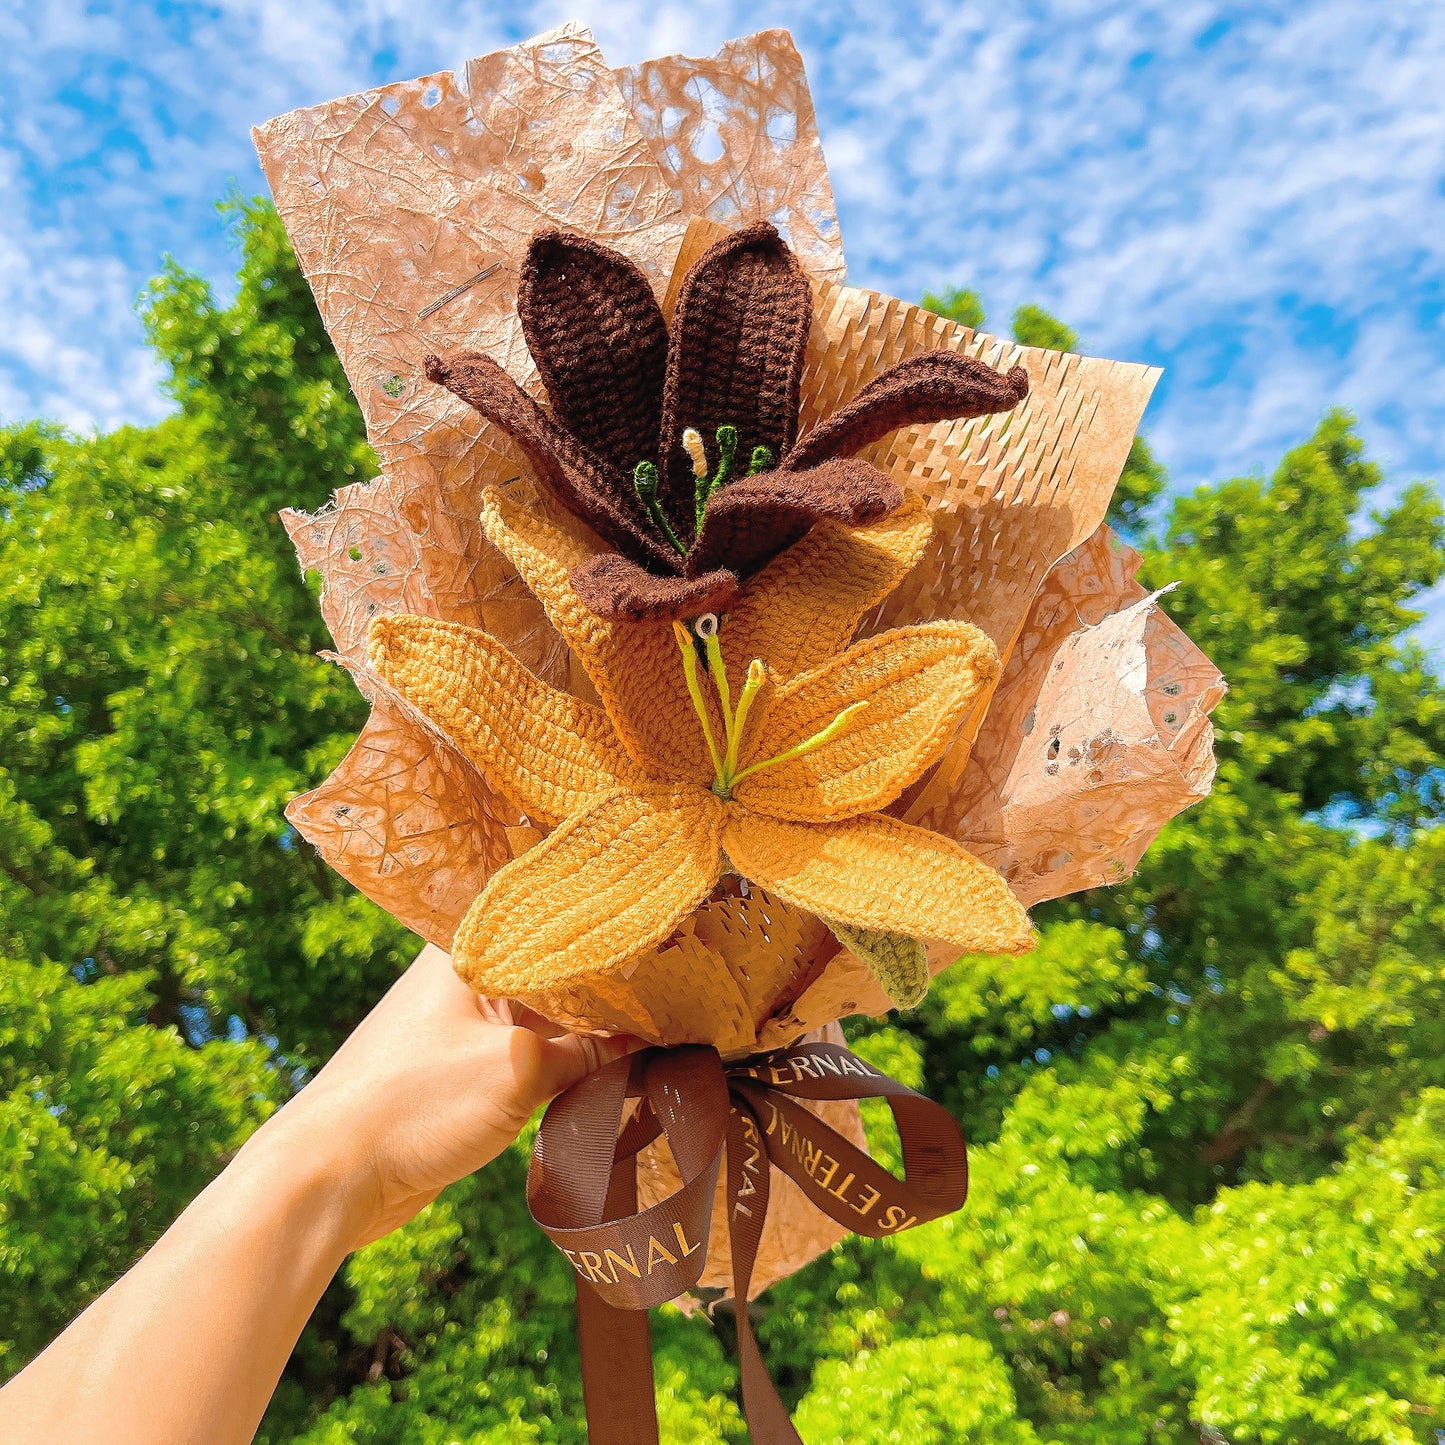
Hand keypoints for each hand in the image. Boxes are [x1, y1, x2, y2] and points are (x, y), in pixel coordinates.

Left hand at [252, 943, 637, 1251]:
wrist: (330, 1176)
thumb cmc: (413, 1105)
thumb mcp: (518, 1071)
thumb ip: (586, 1053)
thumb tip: (645, 1042)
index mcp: (470, 949)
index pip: (556, 923)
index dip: (611, 936)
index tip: (668, 947)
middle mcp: (467, 977)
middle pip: (555, 972)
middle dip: (609, 991)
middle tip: (676, 998)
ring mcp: (462, 1025)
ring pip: (545, 1018)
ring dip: (589, 1035)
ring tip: (657, 1037)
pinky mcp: (461, 1070)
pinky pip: (528, 1056)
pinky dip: (565, 1065)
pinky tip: (611, 1076)